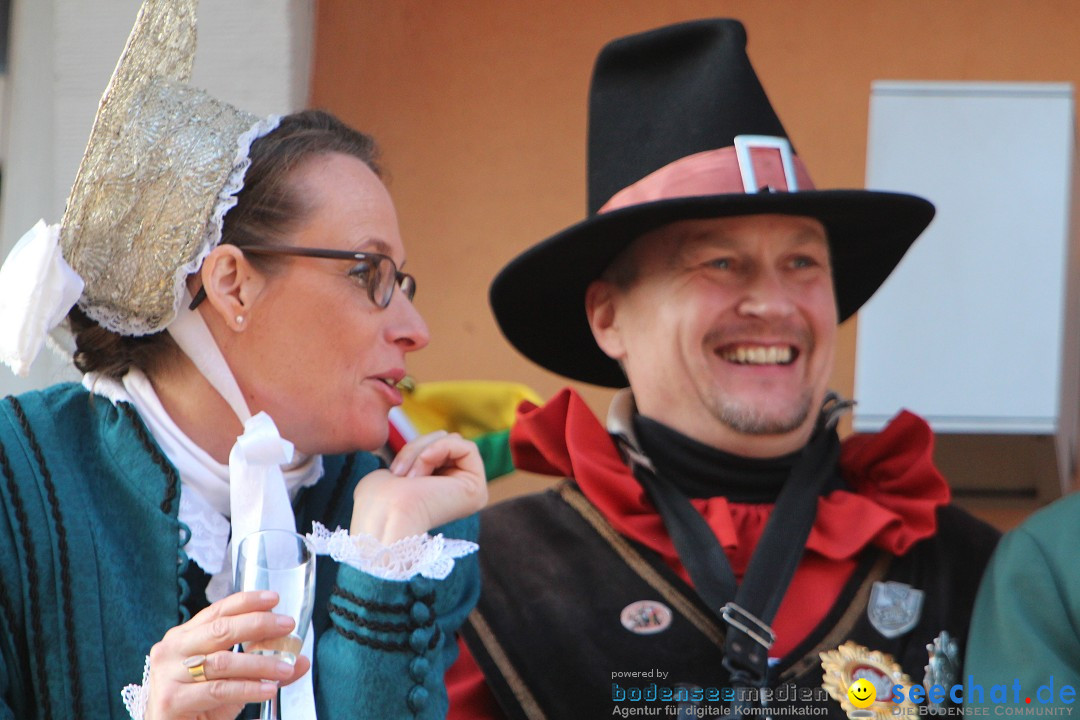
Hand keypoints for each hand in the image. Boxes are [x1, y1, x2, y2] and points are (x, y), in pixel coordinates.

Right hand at [144, 591, 311, 719]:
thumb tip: (301, 660)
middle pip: (220, 630)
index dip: (246, 602)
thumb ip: (262, 667)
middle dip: (258, 625)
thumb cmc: (198, 703)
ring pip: (223, 661)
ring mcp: (168, 675)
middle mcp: (172, 650)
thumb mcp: (232, 679)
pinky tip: (269, 689)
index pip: (217, 611)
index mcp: (183, 637)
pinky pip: (219, 690)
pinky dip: (248, 688)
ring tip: (286, 668)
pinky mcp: (172, 700)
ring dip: (260, 663)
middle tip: (287, 626)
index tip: (274, 599)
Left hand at [350, 431, 487, 543]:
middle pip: (447, 441)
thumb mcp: (399, 469)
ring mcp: (471, 493)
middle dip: (419, 449)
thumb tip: (434, 447)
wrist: (383, 518)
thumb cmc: (379, 500)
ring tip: (411, 477)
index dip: (414, 449)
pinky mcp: (477, 489)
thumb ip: (419, 457)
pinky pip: (467, 447)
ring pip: (455, 441)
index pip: (437, 447)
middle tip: (402, 474)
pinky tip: (423, 472)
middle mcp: (460, 495)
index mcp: (441, 493)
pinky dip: (440, 449)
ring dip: (425, 452)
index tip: (396, 471)